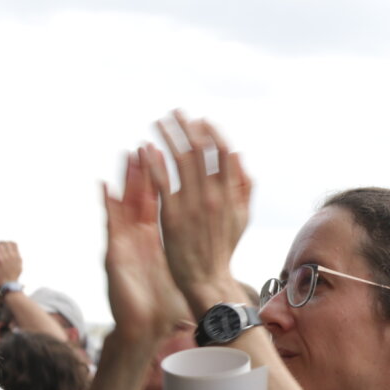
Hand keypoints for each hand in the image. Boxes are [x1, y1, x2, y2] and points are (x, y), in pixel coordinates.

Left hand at [0, 241, 21, 286]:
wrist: (8, 284)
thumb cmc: (12, 277)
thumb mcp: (19, 268)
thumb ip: (18, 260)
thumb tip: (17, 256)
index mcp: (18, 258)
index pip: (14, 244)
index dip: (10, 242)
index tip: (6, 244)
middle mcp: (13, 256)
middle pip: (8, 243)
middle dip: (4, 242)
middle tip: (1, 243)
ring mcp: (6, 258)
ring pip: (2, 245)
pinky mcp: (0, 260)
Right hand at [103, 149, 190, 341]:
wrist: (146, 326)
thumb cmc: (164, 300)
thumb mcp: (184, 270)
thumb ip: (196, 251)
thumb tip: (217, 239)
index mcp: (160, 235)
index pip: (167, 200)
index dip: (174, 178)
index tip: (185, 156)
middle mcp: (142, 234)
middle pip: (147, 195)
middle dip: (152, 167)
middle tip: (156, 141)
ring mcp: (128, 242)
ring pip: (127, 202)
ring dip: (130, 176)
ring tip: (133, 152)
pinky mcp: (115, 253)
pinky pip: (112, 225)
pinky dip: (108, 203)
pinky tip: (104, 186)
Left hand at [143, 110, 252, 314]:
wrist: (207, 278)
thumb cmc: (223, 247)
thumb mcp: (242, 216)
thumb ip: (243, 186)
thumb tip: (239, 155)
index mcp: (230, 194)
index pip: (222, 153)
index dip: (211, 132)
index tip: (200, 119)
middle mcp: (213, 196)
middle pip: (199, 151)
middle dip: (186, 127)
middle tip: (175, 112)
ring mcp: (192, 205)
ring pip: (179, 161)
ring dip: (168, 138)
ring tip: (158, 123)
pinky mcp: (171, 216)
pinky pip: (161, 183)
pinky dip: (154, 163)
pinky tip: (145, 148)